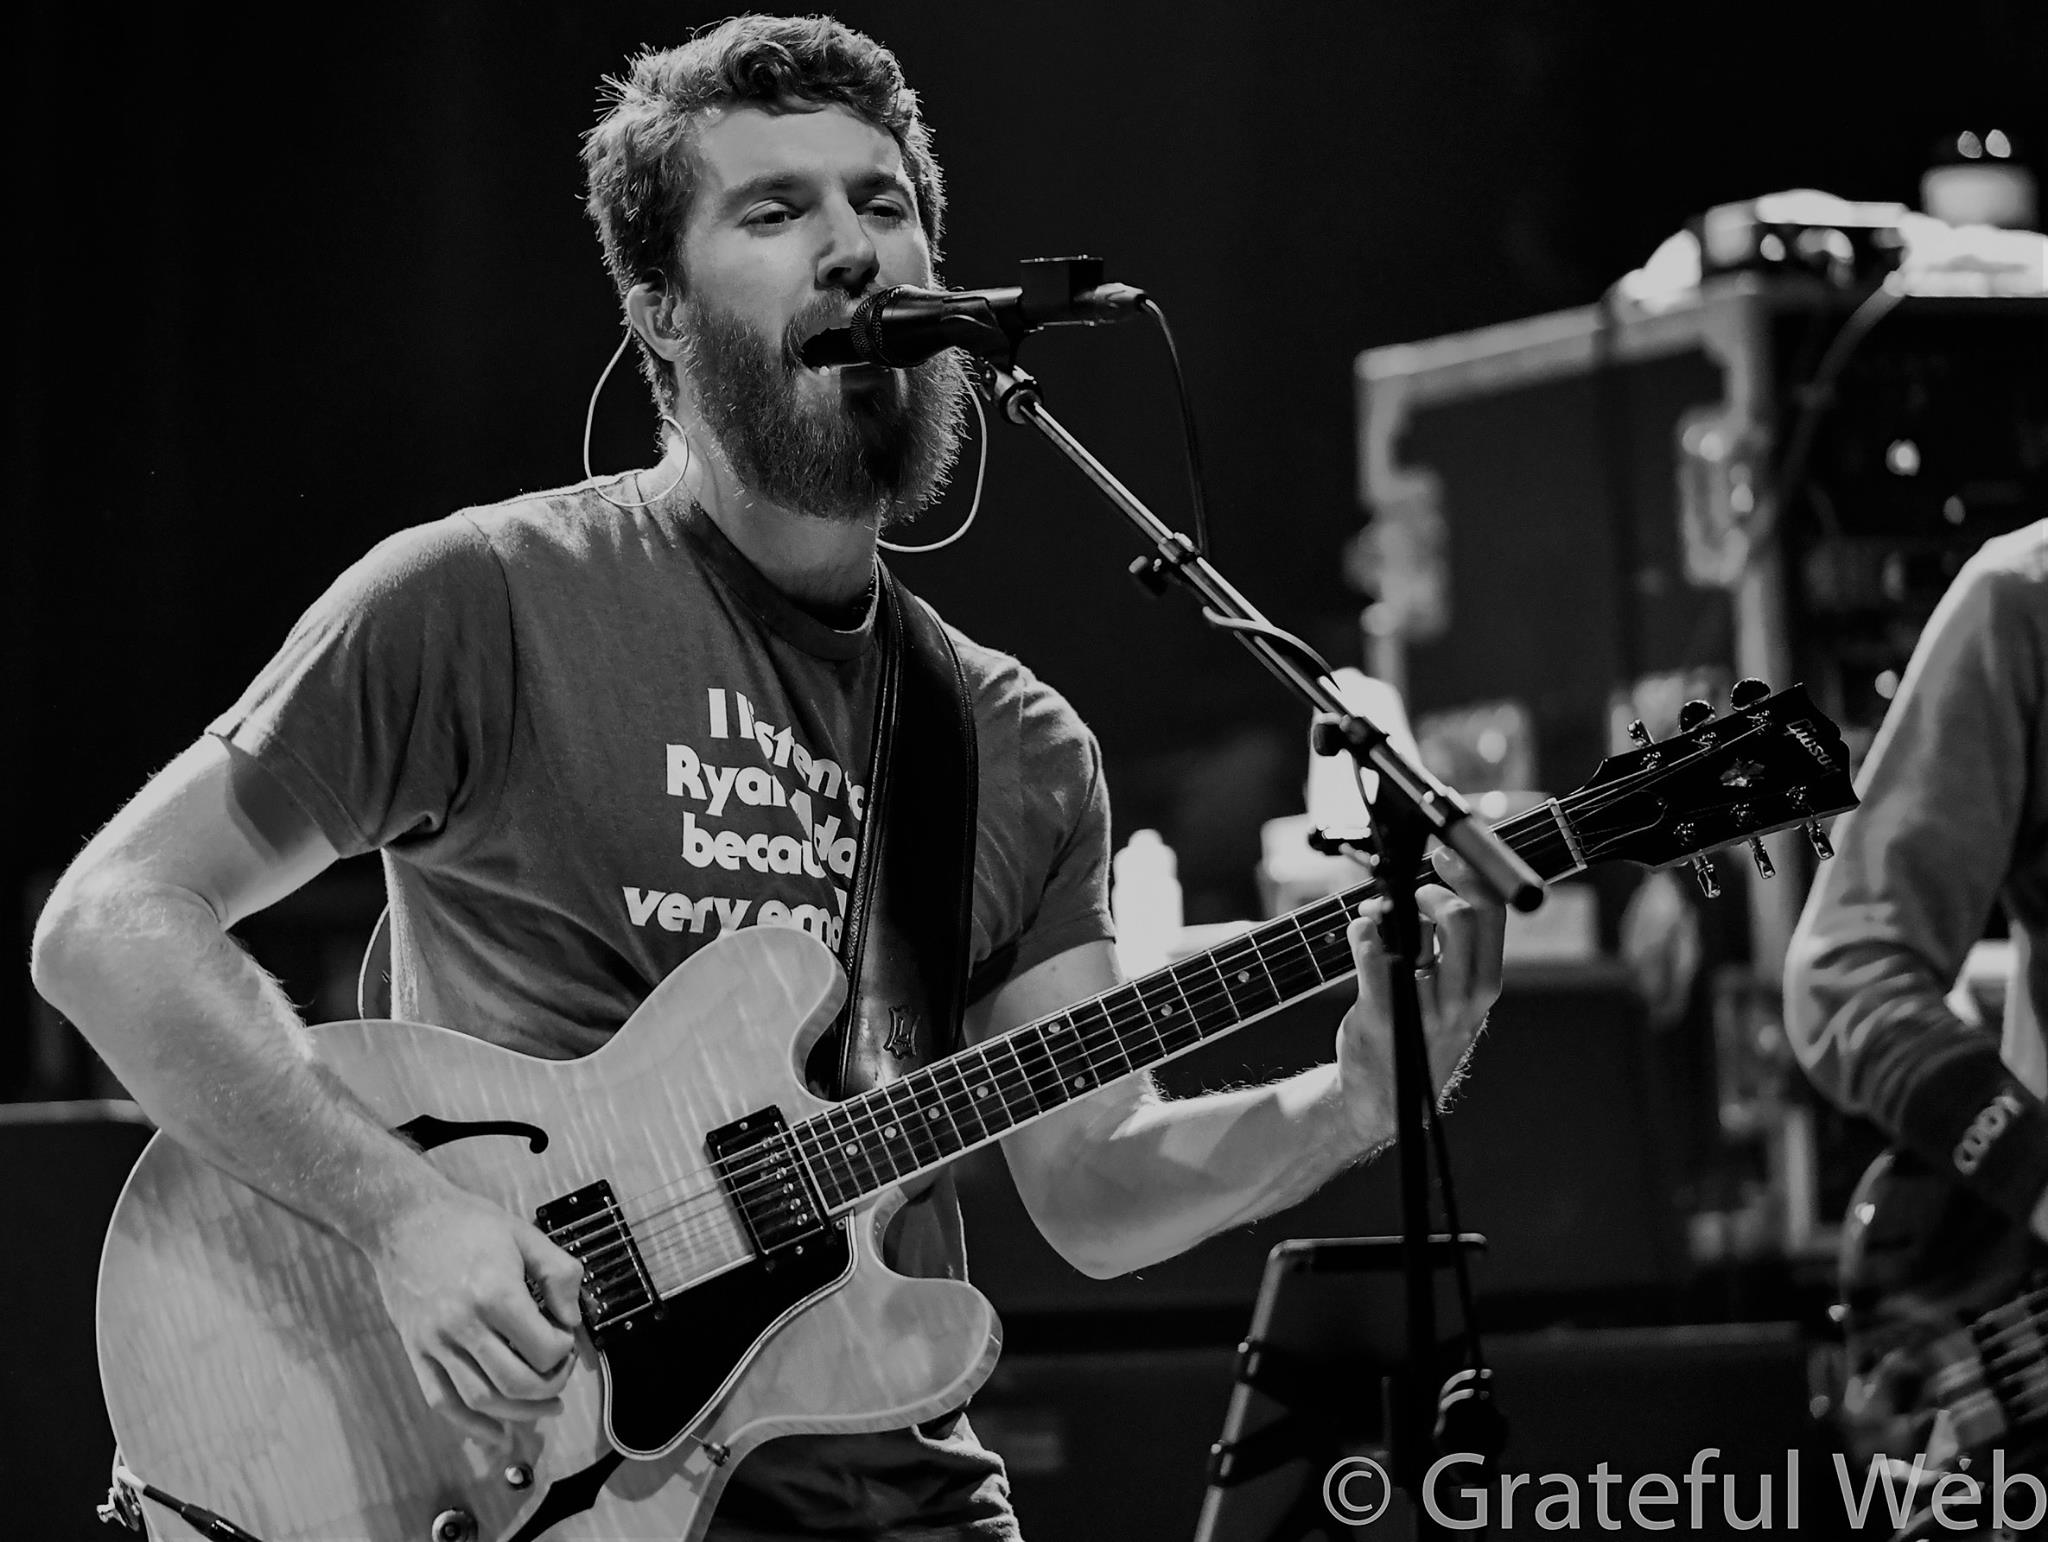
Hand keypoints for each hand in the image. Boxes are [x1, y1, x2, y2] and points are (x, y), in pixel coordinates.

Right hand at [366, 1186, 584, 1450]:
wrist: (403, 1218)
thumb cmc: (468, 1223)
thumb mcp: (526, 1234)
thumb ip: (559, 1274)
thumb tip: (571, 1319)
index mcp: (495, 1293)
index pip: (543, 1348)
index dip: (566, 1350)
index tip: (567, 1338)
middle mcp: (463, 1325)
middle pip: (515, 1382)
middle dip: (549, 1387)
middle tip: (561, 1374)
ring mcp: (436, 1343)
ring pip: (481, 1400)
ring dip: (520, 1414)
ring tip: (546, 1409)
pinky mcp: (416, 1352)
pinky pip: (442, 1402)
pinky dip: (471, 1426)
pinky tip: (497, 1434)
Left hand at [1335, 848, 1505, 1149]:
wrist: (1384, 1097)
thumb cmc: (1418, 1031)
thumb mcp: (1452, 993)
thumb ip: (1449, 945)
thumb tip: (1429, 881)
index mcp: (1485, 985)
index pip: (1493, 915)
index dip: (1469, 874)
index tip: (1445, 856)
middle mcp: (1464, 998)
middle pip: (1460, 917)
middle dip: (1431, 889)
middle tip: (1411, 891)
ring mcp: (1425, 1010)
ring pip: (1415, 933)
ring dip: (1391, 911)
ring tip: (1379, 916)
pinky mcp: (1384, 1016)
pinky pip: (1373, 955)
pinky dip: (1363, 931)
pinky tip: (1362, 931)